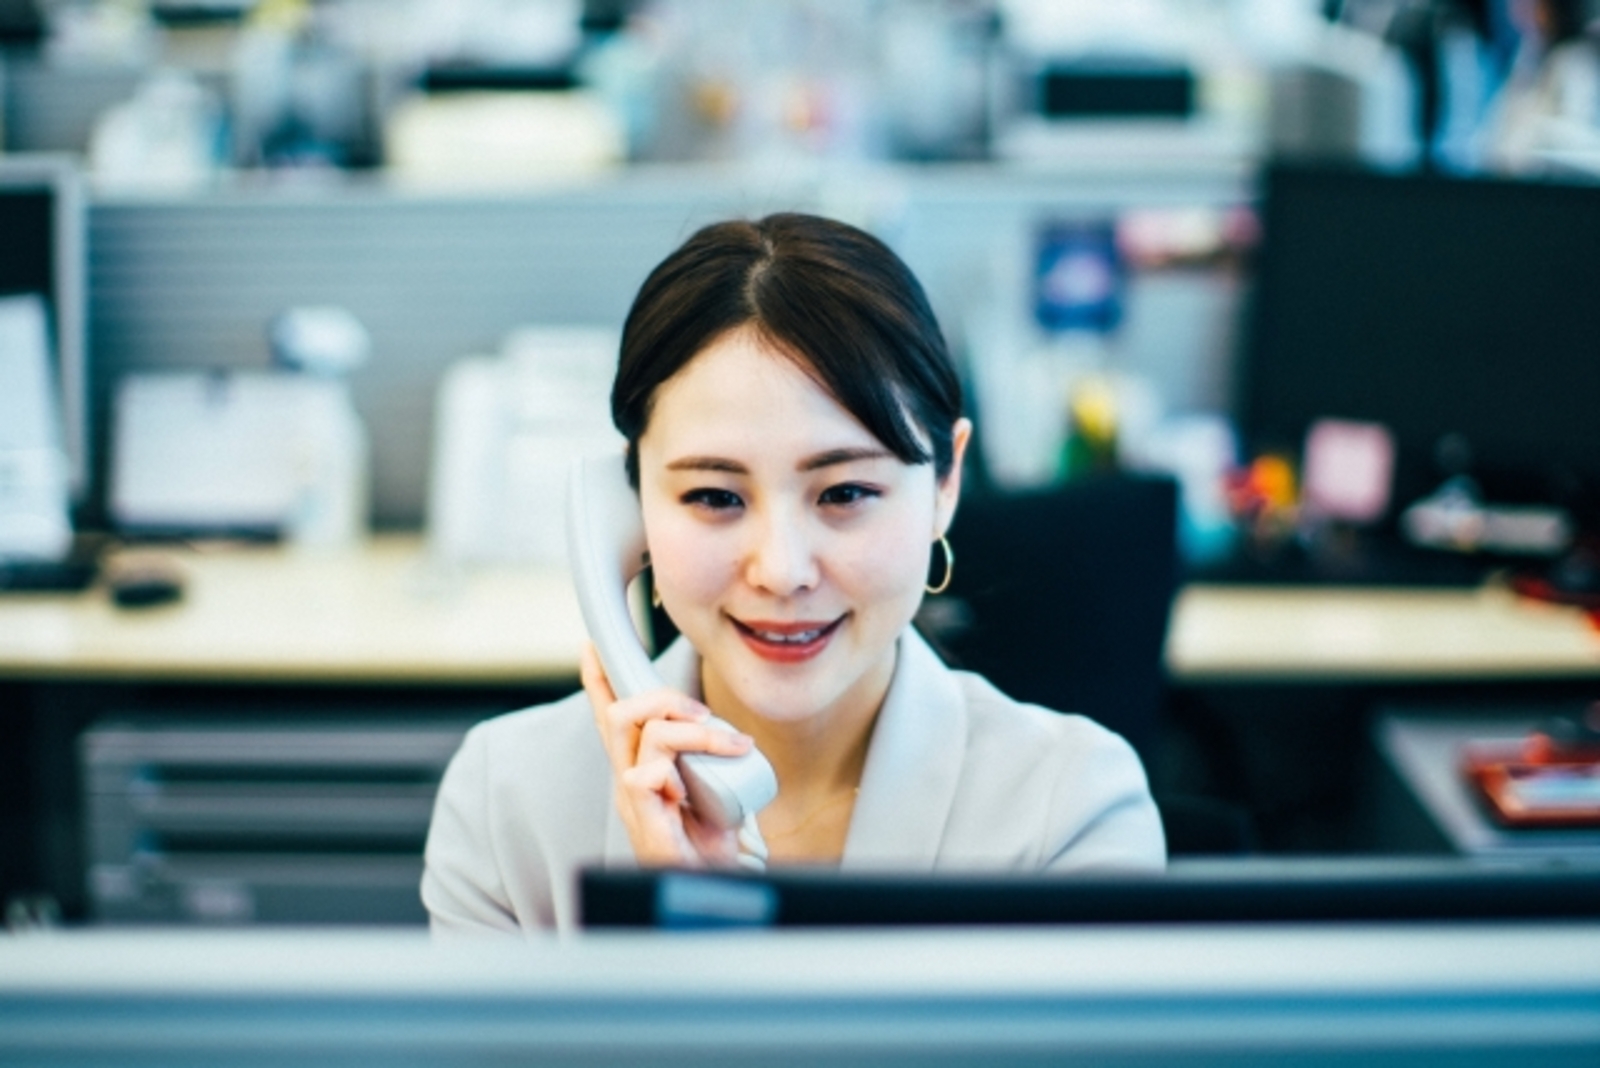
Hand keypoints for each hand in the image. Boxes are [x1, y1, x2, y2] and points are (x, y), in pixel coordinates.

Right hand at [581, 642, 753, 867]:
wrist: (714, 892)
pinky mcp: (644, 823)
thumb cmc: (712, 844)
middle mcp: (630, 780)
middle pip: (622, 714)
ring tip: (730, 745)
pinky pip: (647, 776)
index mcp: (641, 769)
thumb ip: (704, 760)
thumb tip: (728, 733)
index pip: (613, 717)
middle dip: (664, 697)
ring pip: (646, 735)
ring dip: (694, 730)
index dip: (601, 682)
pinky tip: (701, 782)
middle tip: (705, 713)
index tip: (592, 647)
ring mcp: (635, 802)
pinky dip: (678, 769)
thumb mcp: (712, 789)